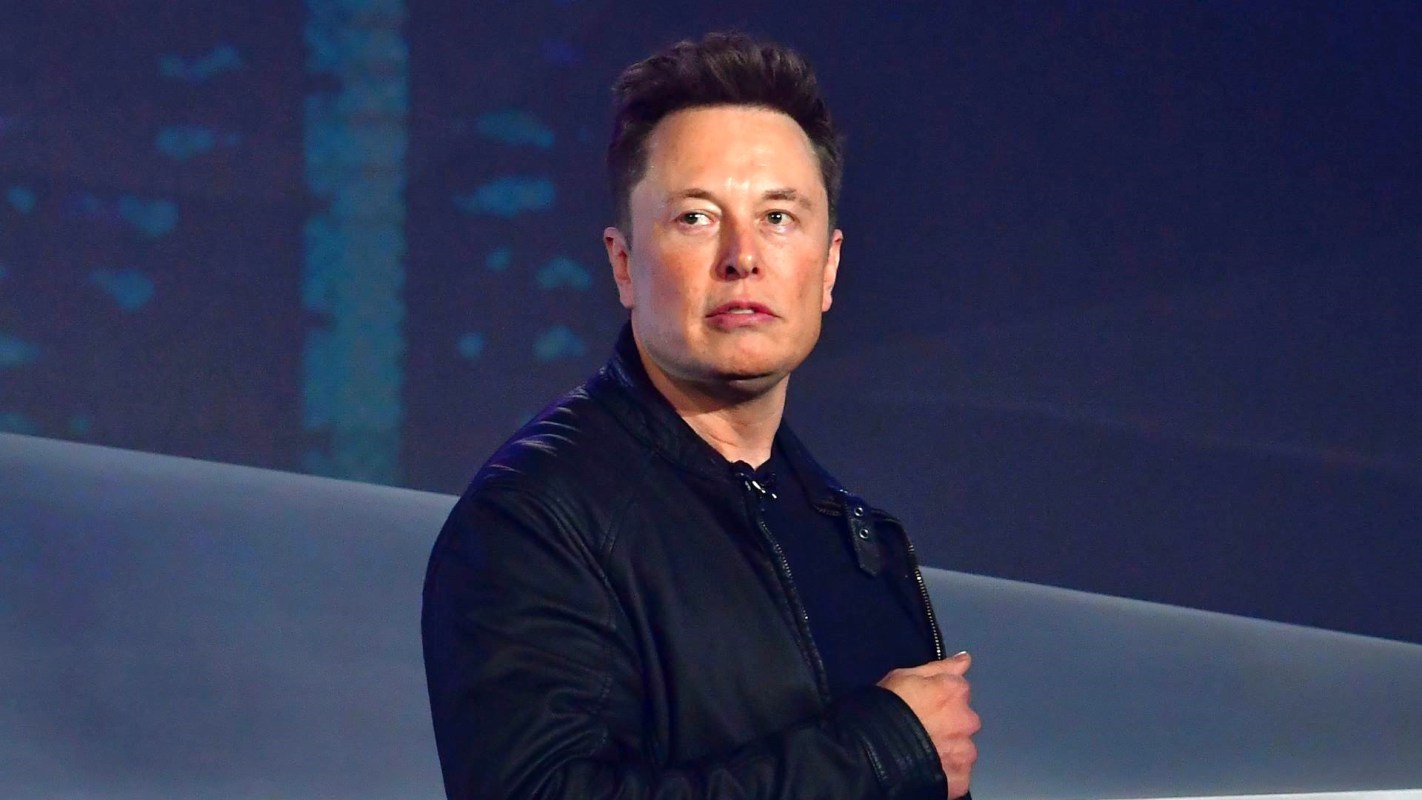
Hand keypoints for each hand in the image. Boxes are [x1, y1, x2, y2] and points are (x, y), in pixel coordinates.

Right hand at [877, 651, 979, 798]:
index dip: (939, 697)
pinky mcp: (961, 778)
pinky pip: (958, 773)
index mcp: (954, 691)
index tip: (922, 705)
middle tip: (922, 730)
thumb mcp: (903, 676)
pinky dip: (946, 771)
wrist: (874, 753)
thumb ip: (938, 668)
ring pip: (961, 747)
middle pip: (962, 719)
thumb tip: (965, 658)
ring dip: (948, 748)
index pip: (958, 688)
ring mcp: (965, 751)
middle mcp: (967, 720)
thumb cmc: (885, 707)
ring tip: (923, 753)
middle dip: (948, 724)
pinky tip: (927, 768)